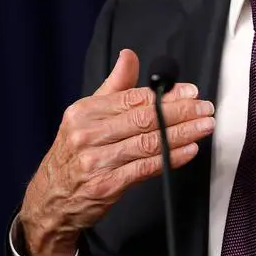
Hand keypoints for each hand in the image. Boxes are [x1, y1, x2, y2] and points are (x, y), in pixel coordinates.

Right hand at [18, 48, 214, 255]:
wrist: (50, 199)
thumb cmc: (73, 154)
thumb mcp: (86, 116)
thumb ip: (113, 86)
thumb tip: (129, 56)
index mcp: (84, 112)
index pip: (133, 98)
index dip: (166, 94)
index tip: (191, 92)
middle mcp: (88, 135)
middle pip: (144, 119)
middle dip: (182, 112)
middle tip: (205, 108)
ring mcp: (96, 162)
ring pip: (149, 142)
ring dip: (183, 133)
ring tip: (205, 126)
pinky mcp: (106, 186)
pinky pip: (146, 168)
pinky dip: (171, 158)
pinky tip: (189, 150)